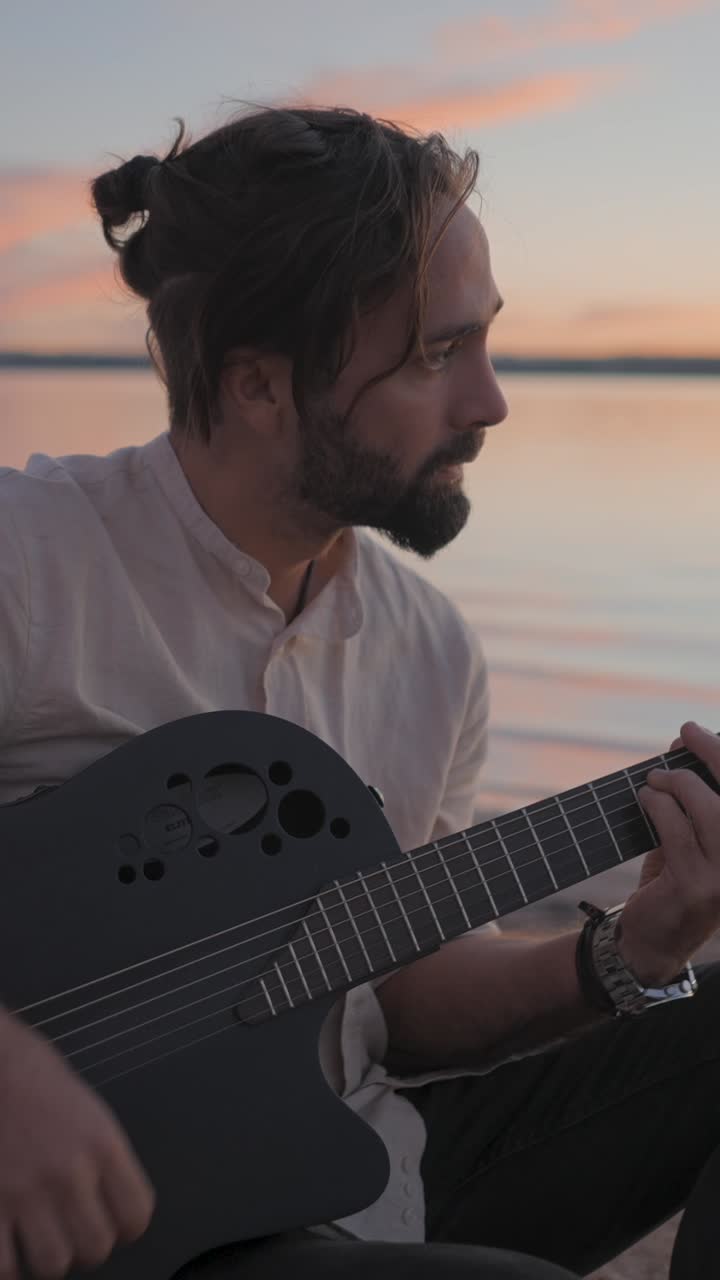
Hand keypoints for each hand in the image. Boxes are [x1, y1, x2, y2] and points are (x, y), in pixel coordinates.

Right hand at [0, 1008, 154, 1278]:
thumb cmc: (34, 1076)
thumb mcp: (87, 1109)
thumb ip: (103, 1157)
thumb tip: (111, 1202)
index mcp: (102, 1144)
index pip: (137, 1215)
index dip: (125, 1225)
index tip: (112, 1220)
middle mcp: (69, 1172)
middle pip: (96, 1247)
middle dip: (85, 1243)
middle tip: (70, 1227)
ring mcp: (25, 1191)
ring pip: (53, 1265)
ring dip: (46, 1256)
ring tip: (38, 1236)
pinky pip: (5, 1266)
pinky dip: (8, 1266)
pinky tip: (8, 1246)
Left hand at [617, 721, 719, 985]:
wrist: (652, 942)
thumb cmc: (675, 880)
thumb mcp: (694, 837)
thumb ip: (696, 799)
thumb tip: (685, 743)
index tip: (697, 731)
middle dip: (711, 755)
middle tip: (684, 735)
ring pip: (711, 810)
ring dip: (679, 783)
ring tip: (655, 779)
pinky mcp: (696, 886)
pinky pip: (676, 831)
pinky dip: (659, 805)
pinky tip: (646, 798)